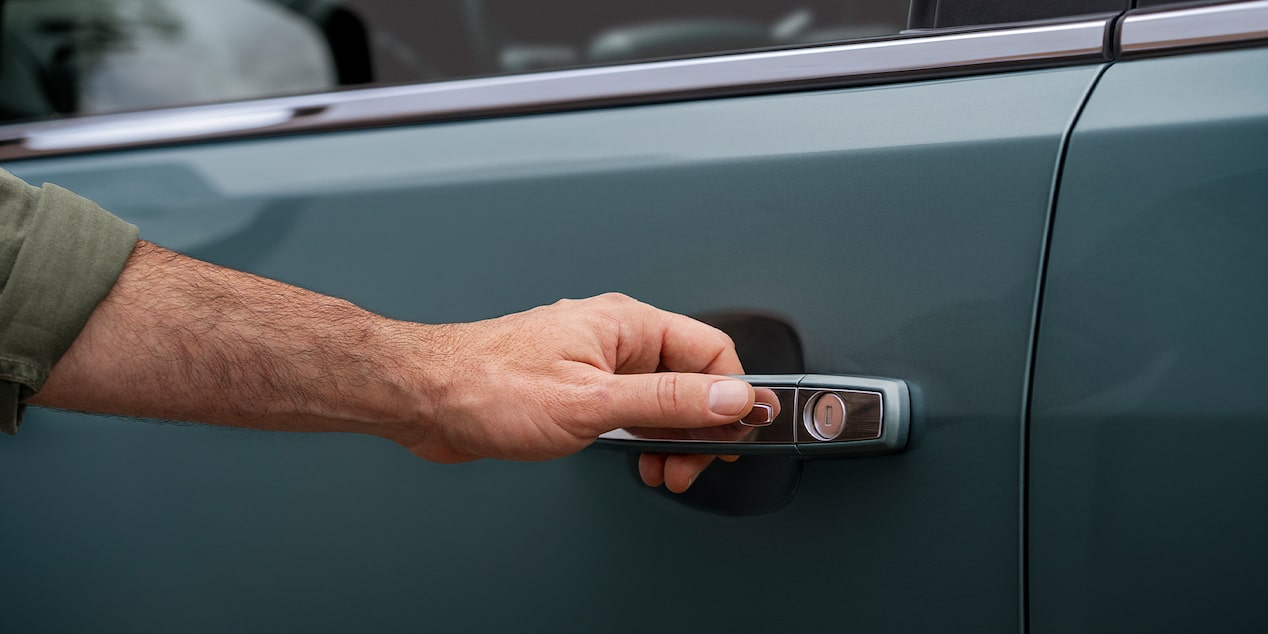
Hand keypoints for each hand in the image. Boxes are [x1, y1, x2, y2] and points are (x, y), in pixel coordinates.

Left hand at [385, 293, 757, 491]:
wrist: (425, 396)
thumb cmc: (488, 386)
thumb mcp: (591, 403)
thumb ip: (668, 401)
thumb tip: (730, 398)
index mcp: (626, 324)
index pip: (711, 351)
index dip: (732, 396)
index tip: (733, 436)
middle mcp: (615, 337)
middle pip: (691, 377)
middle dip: (699, 427)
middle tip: (688, 466)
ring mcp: (595, 361)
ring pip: (661, 397)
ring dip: (671, 438)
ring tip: (662, 470)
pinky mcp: (578, 385)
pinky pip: (631, 408)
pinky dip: (642, 437)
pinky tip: (636, 458)